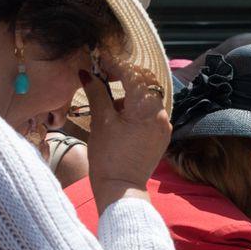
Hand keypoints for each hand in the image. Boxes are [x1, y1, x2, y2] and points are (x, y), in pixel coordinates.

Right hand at [79, 51, 171, 188]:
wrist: (120, 188)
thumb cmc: (108, 157)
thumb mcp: (100, 121)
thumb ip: (96, 92)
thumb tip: (87, 73)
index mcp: (146, 110)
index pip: (133, 75)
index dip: (116, 65)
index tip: (100, 61)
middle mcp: (161, 116)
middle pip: (146, 84)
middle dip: (126, 76)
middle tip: (105, 75)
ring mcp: (163, 127)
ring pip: (148, 98)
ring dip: (130, 92)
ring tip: (109, 101)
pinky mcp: (161, 137)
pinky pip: (151, 113)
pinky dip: (137, 107)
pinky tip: (121, 115)